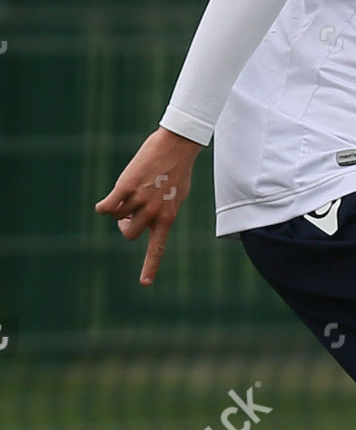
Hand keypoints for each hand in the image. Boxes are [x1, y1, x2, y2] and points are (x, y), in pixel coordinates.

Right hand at [94, 127, 202, 284]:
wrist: (177, 146)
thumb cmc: (178, 170)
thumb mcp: (177, 196)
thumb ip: (162, 212)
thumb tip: (144, 221)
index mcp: (167, 218)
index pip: (157, 249)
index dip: (150, 267)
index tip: (144, 284)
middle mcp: (153, 213)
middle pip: (128, 234)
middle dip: (125, 226)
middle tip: (128, 213)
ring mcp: (139, 200)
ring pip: (117, 217)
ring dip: (118, 209)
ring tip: (129, 194)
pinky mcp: (126, 187)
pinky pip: (106, 207)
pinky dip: (104, 206)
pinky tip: (105, 203)